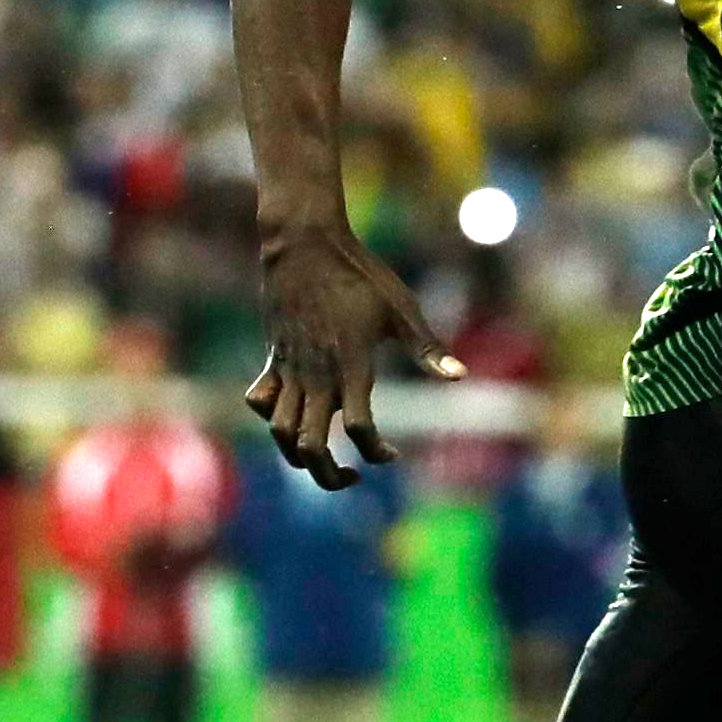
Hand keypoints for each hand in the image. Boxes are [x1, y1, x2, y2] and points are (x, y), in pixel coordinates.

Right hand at [247, 227, 461, 489]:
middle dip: (329, 476)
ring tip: (320, 460)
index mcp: (351, 366)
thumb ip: (428, 349)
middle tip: (350, 477)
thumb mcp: (401, 309)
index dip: (375, 451)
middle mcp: (317, 375)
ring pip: (281, 432)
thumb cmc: (360, 274)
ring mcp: (290, 369)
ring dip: (298, 457)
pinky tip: (292, 416)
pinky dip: (270, 417)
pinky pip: (261, 401)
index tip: (390, 453)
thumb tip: (460, 377)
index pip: (359, 429)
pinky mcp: (273, 359)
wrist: (304, 244)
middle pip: (311, 447)